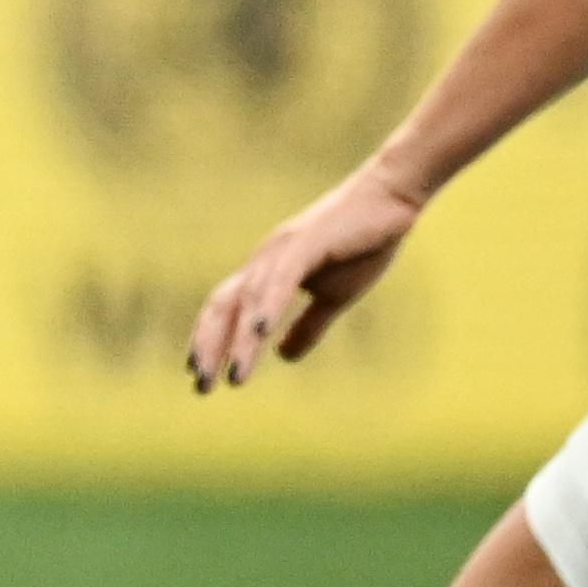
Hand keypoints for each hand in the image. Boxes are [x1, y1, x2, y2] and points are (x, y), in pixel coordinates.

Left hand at [186, 160, 430, 388]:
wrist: (391, 200)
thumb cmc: (363, 245)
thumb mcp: (333, 298)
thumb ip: (307, 326)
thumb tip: (282, 355)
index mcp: (268, 272)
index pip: (226, 308)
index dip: (208, 338)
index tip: (196, 373)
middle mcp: (266, 259)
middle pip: (224, 305)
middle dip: (209, 345)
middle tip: (200, 386)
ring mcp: (283, 249)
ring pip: (250, 299)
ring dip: (240, 340)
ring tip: (234, 375)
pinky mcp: (306, 242)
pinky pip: (281, 279)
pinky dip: (268, 306)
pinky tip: (260, 334)